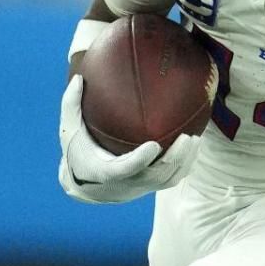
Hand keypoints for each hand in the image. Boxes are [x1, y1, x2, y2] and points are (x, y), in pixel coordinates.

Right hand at [57, 75, 199, 202]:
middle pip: (156, 176)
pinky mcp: (153, 186)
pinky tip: (194, 143)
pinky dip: (186, 163)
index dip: (140, 160)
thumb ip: (72, 105)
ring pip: (169, 179)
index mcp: (106, 172)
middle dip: (174, 159)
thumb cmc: (79, 152)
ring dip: (185, 161)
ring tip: (195, 139)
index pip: (126, 169)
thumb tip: (79, 78)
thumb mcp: (69, 130)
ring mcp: (143, 187)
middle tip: (187, 138)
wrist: (89, 186)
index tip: (153, 146)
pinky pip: (175, 177)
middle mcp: (128, 183)